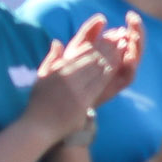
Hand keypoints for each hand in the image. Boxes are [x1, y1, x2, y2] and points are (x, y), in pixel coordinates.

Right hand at [22, 19, 128, 138]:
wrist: (39, 125)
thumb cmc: (39, 103)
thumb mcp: (42, 77)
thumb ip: (51, 58)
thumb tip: (57, 42)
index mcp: (58, 69)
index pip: (80, 53)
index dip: (96, 44)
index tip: (107, 37)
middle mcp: (66, 77)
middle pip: (91, 58)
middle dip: (107, 47)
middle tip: (120, 38)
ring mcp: (74, 89)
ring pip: (96, 68)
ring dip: (111, 56)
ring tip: (122, 47)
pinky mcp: (81, 101)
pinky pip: (97, 84)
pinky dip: (108, 72)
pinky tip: (117, 65)